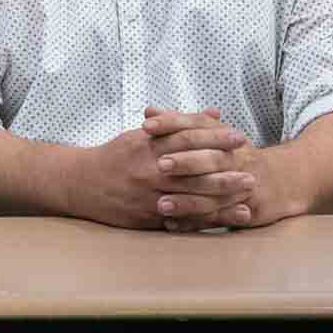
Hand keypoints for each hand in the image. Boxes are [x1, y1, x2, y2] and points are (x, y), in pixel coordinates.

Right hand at [69, 109, 248, 229]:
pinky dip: (204, 220)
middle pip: (194, 171)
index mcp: (150, 145)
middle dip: (225, 172)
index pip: (189, 138)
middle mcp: (150, 169)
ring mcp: (149, 195)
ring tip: (246, 197)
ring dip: (221, 198)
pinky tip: (224, 220)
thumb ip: (182, 124)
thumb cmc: (117, 156)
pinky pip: (180, 219)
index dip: (216, 138)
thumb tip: (215, 113)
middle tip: (251, 172)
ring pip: (190, 197)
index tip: (240, 138)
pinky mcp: (147, 216)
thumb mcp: (145, 134)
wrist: (81, 183)